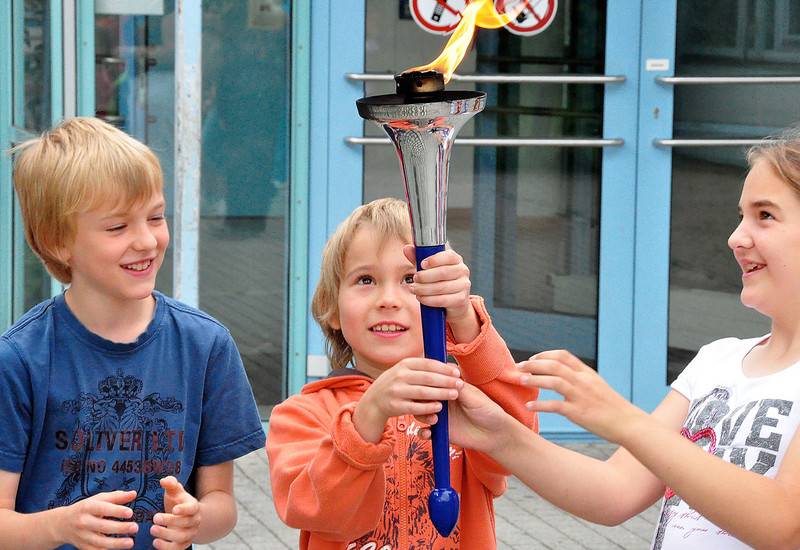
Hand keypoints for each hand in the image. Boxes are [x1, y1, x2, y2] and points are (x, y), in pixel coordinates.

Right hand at [57, 490, 137, 549]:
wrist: (62, 524)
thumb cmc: (85, 509)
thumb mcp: (98, 499)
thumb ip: (117, 497)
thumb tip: (133, 494)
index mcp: (88, 507)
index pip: (103, 508)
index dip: (117, 511)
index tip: (130, 513)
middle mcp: (84, 522)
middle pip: (103, 526)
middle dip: (120, 528)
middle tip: (135, 527)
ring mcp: (83, 536)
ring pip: (100, 541)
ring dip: (116, 543)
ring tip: (130, 542)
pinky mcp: (83, 547)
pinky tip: (118, 549)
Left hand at [150, 476, 200, 549]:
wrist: (185, 516)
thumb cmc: (177, 501)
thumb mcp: (174, 491)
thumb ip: (170, 484)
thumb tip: (163, 480)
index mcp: (194, 506)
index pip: (192, 508)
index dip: (184, 509)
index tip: (174, 509)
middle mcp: (195, 521)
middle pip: (186, 523)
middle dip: (170, 521)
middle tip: (154, 518)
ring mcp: (191, 533)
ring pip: (182, 537)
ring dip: (167, 535)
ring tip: (152, 530)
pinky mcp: (184, 543)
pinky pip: (178, 549)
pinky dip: (167, 548)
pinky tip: (155, 542)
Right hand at [353, 357, 463, 442]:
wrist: (374, 400)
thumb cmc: (397, 383)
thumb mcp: (407, 371)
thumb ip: (428, 369)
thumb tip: (453, 367)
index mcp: (405, 364)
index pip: (428, 364)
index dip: (444, 368)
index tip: (457, 373)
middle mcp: (400, 376)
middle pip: (427, 378)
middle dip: (446, 381)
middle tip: (460, 384)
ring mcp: (397, 391)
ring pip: (423, 392)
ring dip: (440, 393)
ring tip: (454, 395)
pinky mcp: (395, 406)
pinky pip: (415, 407)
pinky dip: (428, 407)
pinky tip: (439, 407)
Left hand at [404, 245, 472, 323]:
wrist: (454, 301)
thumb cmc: (441, 281)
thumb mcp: (429, 269)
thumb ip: (418, 258)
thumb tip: (407, 248)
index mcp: (456, 259)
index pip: (448, 256)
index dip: (434, 260)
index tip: (422, 264)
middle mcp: (463, 271)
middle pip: (443, 272)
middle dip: (425, 276)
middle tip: (414, 278)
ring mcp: (464, 285)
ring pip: (441, 287)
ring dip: (424, 289)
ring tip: (413, 289)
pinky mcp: (461, 299)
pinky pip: (442, 300)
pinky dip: (429, 300)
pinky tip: (421, 298)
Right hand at [416, 382, 513, 453]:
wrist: (495, 434)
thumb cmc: (488, 411)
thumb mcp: (474, 396)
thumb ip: (458, 388)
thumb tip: (444, 376)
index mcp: (449, 388)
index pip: (433, 382)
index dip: (429, 382)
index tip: (431, 385)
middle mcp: (442, 401)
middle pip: (422, 396)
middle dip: (421, 398)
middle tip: (432, 403)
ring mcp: (439, 416)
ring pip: (419, 413)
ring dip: (422, 414)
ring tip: (434, 419)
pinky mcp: (439, 432)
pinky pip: (424, 432)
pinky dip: (422, 433)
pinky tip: (429, 433)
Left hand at [517, 350, 643, 442]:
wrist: (629, 423)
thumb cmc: (613, 407)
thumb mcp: (598, 386)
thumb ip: (581, 379)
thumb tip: (563, 376)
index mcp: (588, 373)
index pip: (564, 356)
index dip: (545, 355)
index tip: (533, 358)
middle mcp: (583, 381)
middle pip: (554, 365)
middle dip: (534, 364)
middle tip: (519, 366)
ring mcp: (581, 396)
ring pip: (553, 381)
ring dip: (534, 379)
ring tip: (521, 380)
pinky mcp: (579, 412)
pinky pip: (555, 406)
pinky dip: (540, 405)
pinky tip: (529, 406)